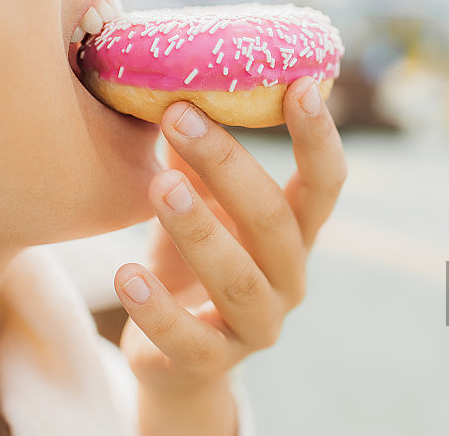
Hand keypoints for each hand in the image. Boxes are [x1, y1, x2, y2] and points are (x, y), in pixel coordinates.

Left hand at [113, 77, 345, 431]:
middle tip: (180, 117)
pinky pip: (188, 339)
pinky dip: (156, 308)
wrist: (179, 356)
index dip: (318, 138)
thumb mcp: (201, 209)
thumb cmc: (193, 263)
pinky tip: (125, 275)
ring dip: (199, 229)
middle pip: (273, 220)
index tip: (301, 85)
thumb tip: (171, 89)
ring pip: (237, 277)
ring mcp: (257, 325)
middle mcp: (289, 278)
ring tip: (159, 186)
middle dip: (228, 166)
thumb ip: (196, 163)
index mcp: (294, 234)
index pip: (323, 184)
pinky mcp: (213, 362)